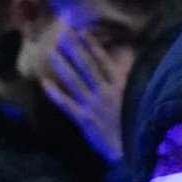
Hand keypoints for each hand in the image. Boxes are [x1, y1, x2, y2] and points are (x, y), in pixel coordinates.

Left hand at [41, 28, 131, 165]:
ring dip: (61, 64)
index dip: (92, 46)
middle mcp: (105, 91)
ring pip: (74, 80)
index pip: (103, 61)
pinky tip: (44, 83)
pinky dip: (55, 94)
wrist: (132, 150)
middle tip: (61, 33)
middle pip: (86, 66)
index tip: (81, 32)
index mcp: (119, 85)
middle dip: (73, 48)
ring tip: (50, 50)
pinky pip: (66, 104)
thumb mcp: (137, 97)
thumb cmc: (134, 123)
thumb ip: (129, 79)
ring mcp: (93, 105)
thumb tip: (128, 58)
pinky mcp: (83, 119)